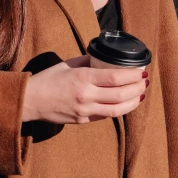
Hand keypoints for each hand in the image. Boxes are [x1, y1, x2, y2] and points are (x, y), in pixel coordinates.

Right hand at [22, 55, 147, 124]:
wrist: (31, 101)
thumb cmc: (48, 78)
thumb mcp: (68, 63)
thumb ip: (87, 60)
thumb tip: (102, 57)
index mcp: (83, 78)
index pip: (115, 78)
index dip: (132, 76)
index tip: (142, 71)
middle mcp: (86, 96)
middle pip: (120, 95)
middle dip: (137, 88)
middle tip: (145, 81)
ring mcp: (85, 111)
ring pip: (117, 109)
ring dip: (132, 102)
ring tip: (140, 94)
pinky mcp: (83, 121)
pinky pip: (105, 115)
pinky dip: (119, 109)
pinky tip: (125, 103)